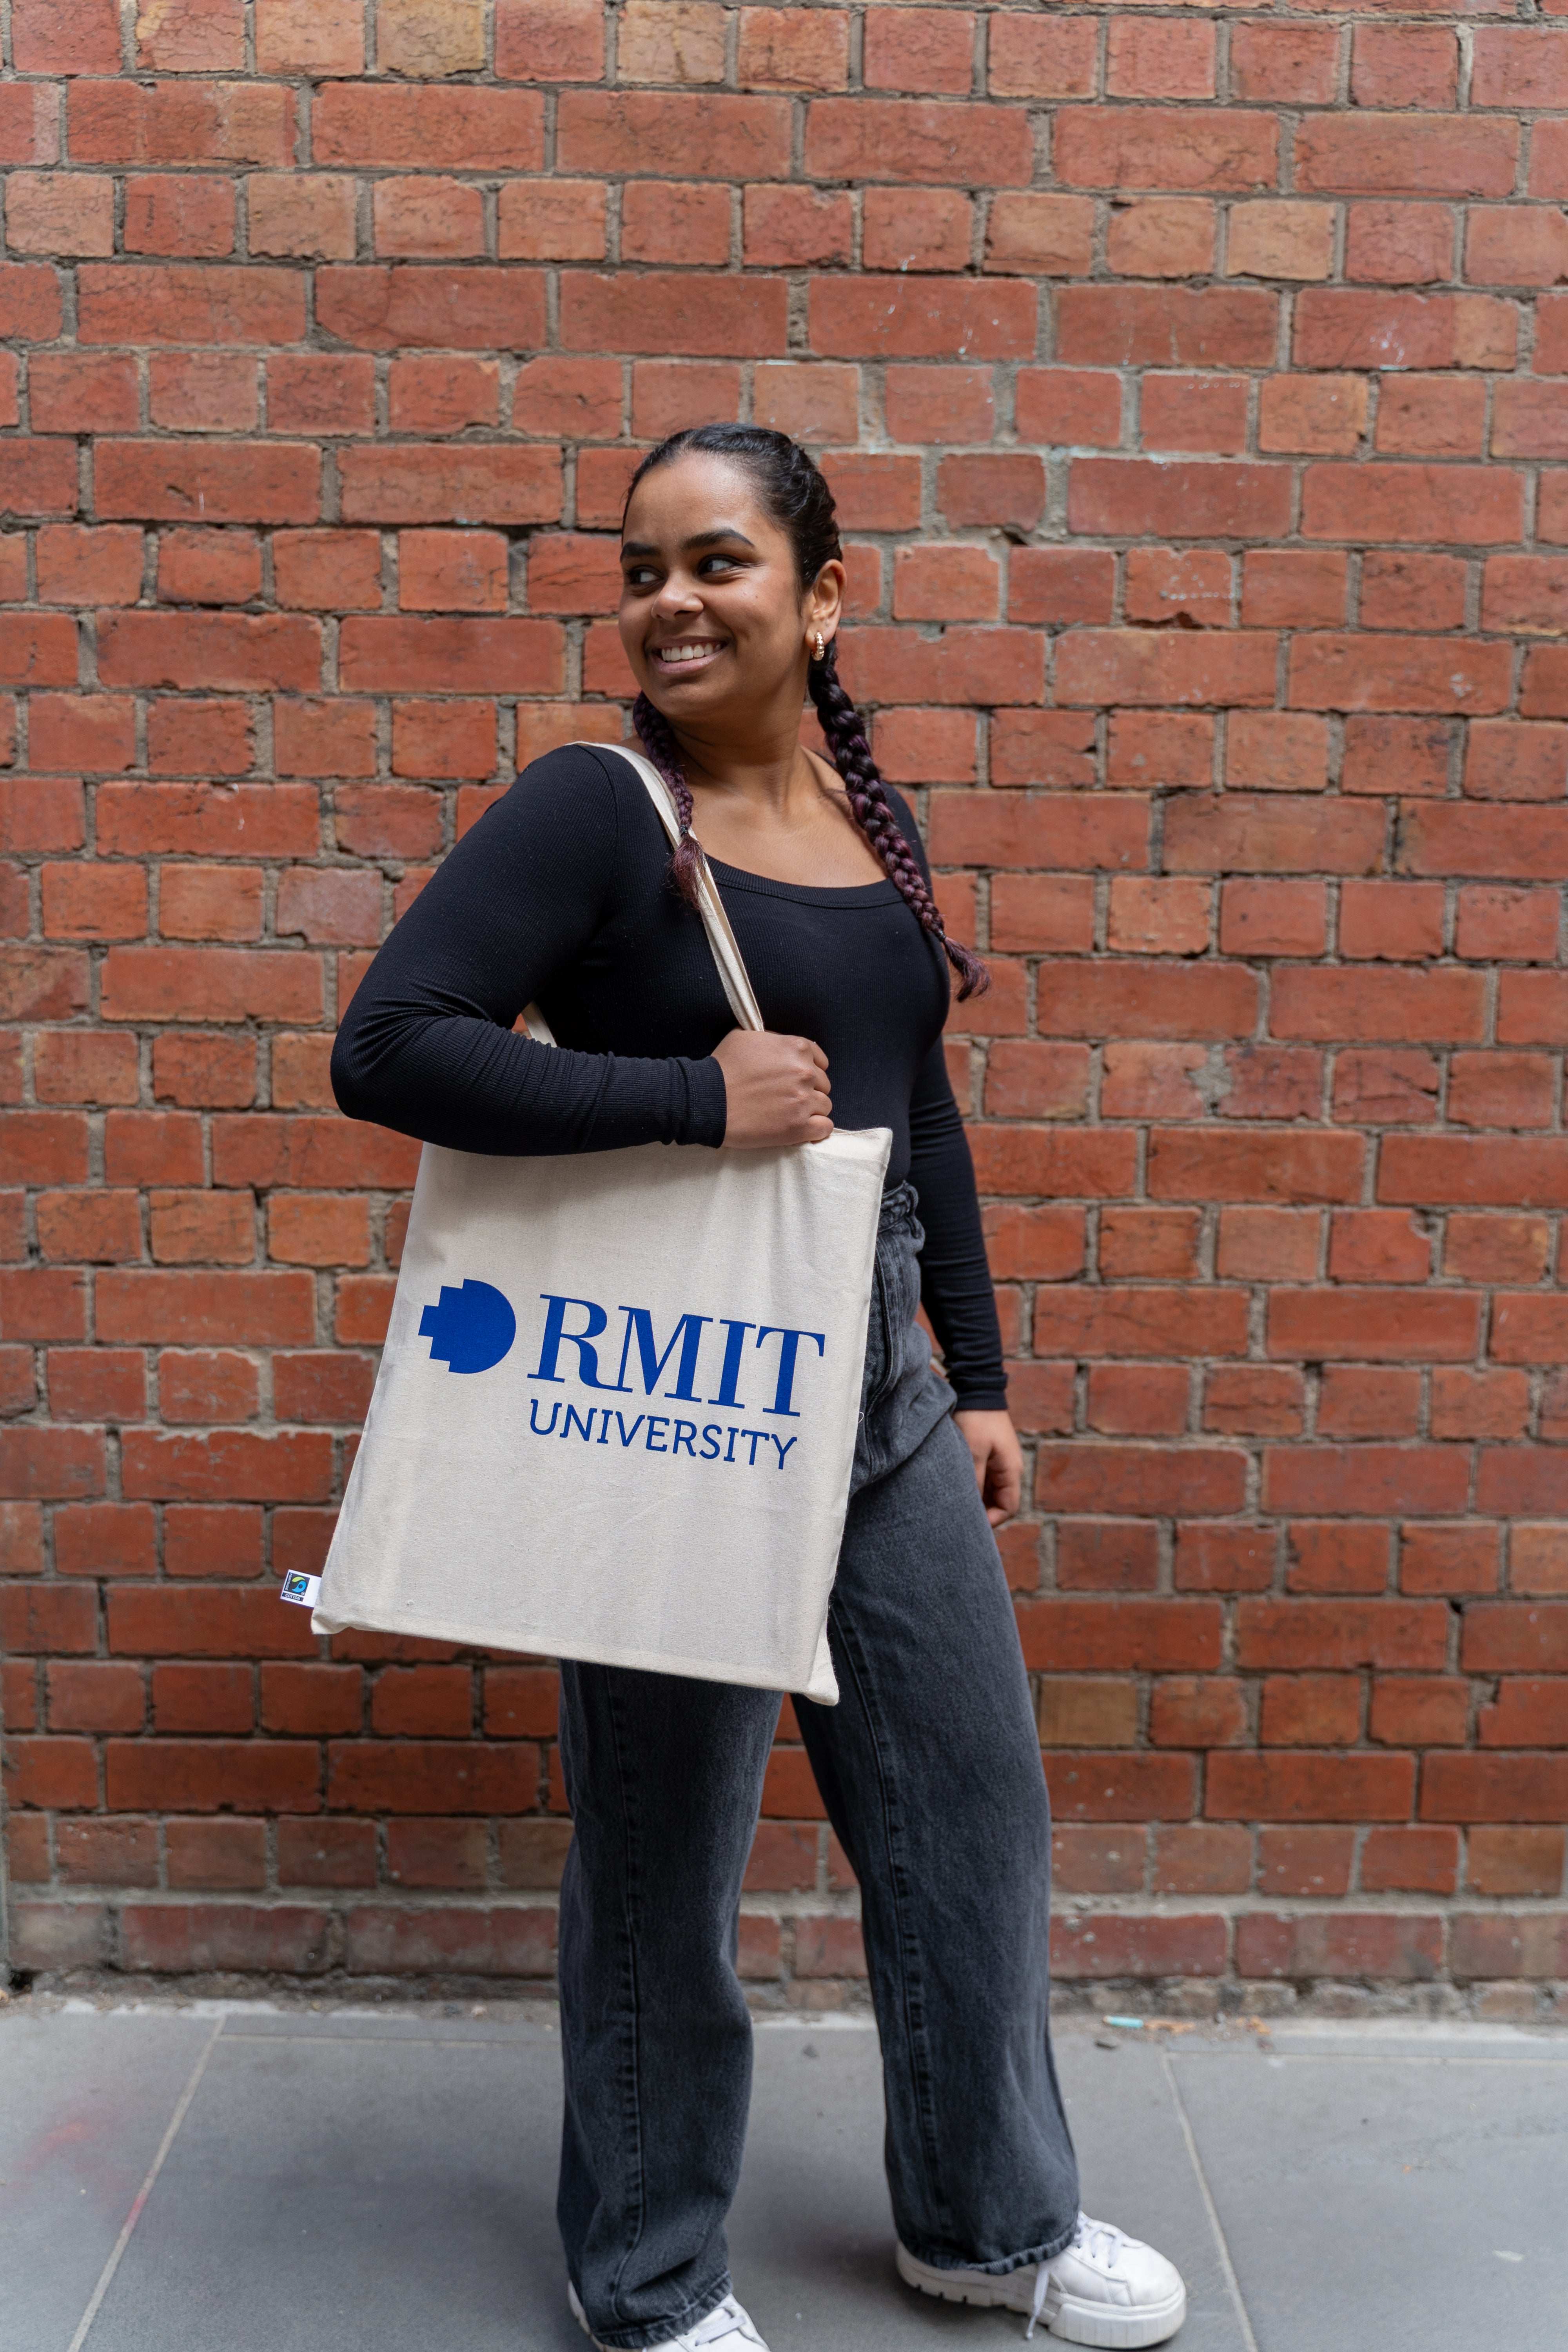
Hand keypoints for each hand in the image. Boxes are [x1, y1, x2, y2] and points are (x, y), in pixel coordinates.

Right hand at [713, 1029, 831, 1148]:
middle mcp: (805, 1073)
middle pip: (822, 1084)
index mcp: (796, 1048)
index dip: (808, 1070)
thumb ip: (772, 1039)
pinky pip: (824, 1128)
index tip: (796, 1079)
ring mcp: (803, 1101)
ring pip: (824, 1106)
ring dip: (810, 1110)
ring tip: (788, 1114)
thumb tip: (780, 1044)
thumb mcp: (745, 1036)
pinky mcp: (799, 1127)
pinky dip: (816, 1130)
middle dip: (808, 1090)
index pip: (820, 1061)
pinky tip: (801, 1129)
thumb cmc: (723, 1068)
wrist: (708, 1101)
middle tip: (786, 1098)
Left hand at [954, 1409, 1022, 1526]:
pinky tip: (956, 1490)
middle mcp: (1008, 1468)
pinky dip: (973, 1487)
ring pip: (990, 1491)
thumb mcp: (972, 1452)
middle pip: (999, 1502)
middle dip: (982, 1513)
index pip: (1008, 1507)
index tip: (970, 1526)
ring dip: (976, 1500)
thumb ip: (974, 1482)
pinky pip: (983, 1479)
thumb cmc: (975, 1418)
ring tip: (955, 1507)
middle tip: (959, 1521)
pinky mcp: (988, 1454)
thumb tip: (970, 1507)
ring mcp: (999, 1461)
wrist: (976, 1388)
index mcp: (1011, 1470)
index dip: (991, 1521)